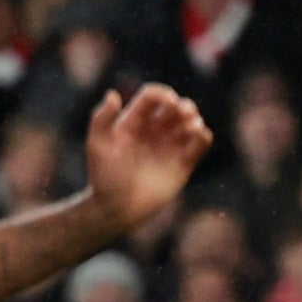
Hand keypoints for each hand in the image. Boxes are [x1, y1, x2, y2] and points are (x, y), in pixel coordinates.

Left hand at [82, 83, 213, 228]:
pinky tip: (200, 135)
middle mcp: (154, 130)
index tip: (169, 101)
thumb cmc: (104, 177)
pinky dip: (204, 136)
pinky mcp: (183, 164)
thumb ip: (101, 118)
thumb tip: (112, 93)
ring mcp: (169, 146)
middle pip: (175, 106)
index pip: (152, 97)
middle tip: (185, 113)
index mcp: (134, 121)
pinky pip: (199, 144)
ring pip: (189, 123)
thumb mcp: (97, 145)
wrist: (117, 208)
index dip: (163, 94)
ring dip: (195, 119)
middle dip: (184, 105)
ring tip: (191, 126)